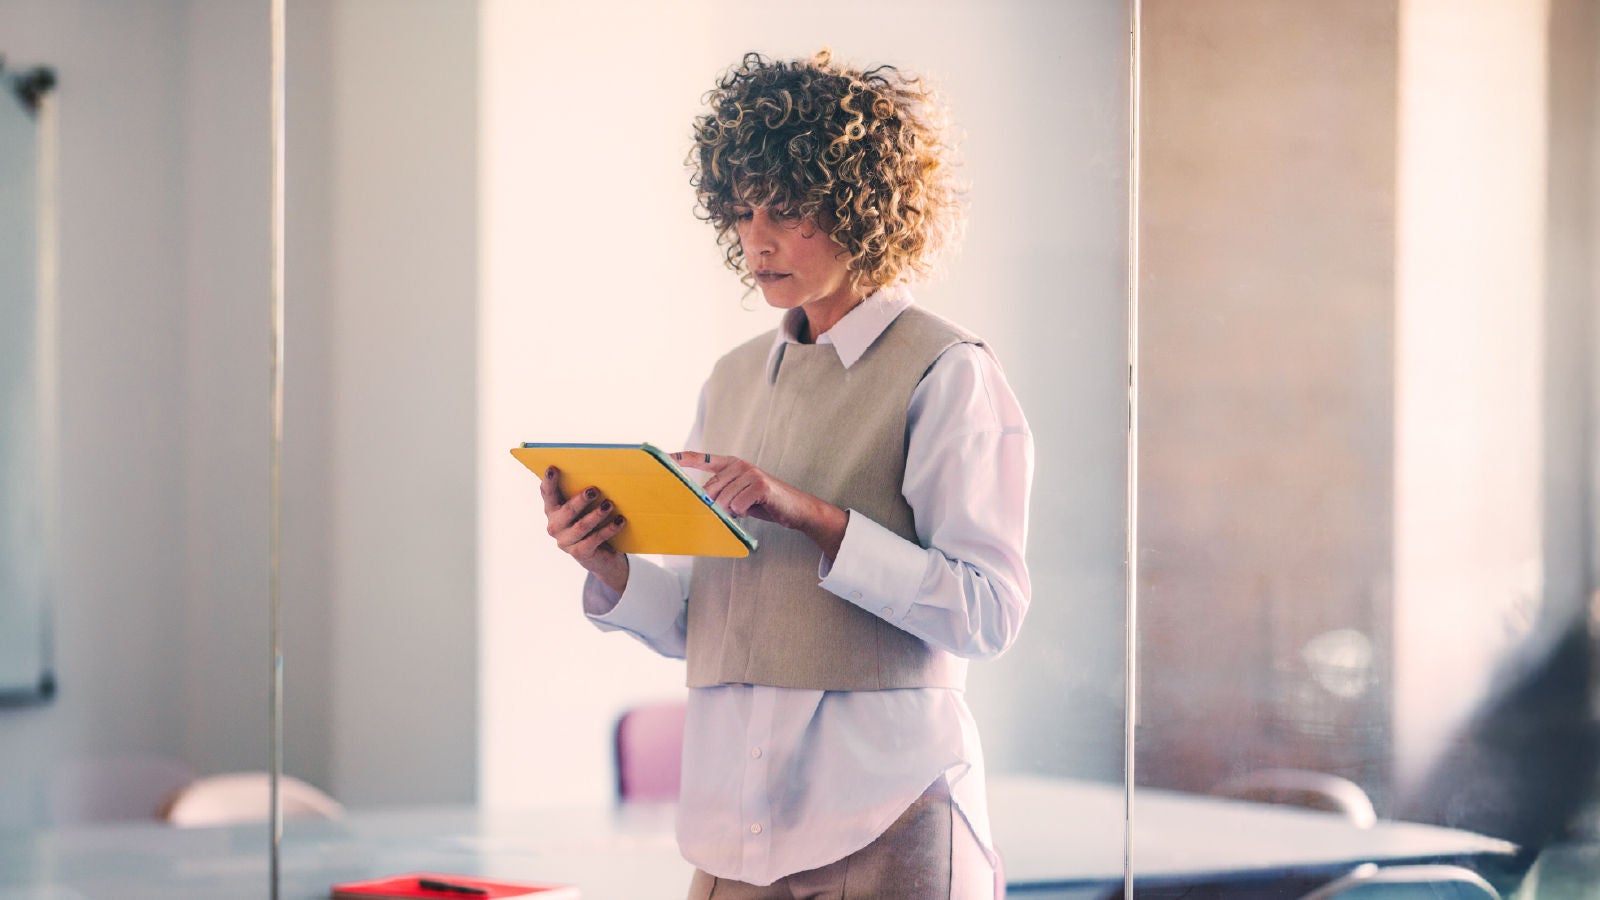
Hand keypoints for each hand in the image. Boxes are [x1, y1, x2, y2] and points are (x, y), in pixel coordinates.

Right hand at [541, 465, 628, 593]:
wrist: (601, 556)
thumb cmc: (592, 524)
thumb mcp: (585, 508)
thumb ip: (584, 493)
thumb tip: (599, 471)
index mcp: (553, 510)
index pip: (548, 494)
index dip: (549, 482)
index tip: (553, 468)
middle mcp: (555, 526)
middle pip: (567, 511)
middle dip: (580, 500)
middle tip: (594, 490)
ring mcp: (566, 541)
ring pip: (581, 526)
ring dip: (597, 514)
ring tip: (610, 504)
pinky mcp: (580, 553)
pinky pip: (594, 539)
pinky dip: (608, 529)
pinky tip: (620, 521)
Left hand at [673, 451, 847, 559]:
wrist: (795, 508)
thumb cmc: (764, 503)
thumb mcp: (739, 495)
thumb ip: (721, 493)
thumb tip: (702, 503)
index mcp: (731, 464)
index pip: (702, 458)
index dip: (682, 458)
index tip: (664, 456)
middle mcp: (739, 465)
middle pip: (710, 489)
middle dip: (717, 505)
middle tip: (734, 510)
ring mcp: (750, 473)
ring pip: (724, 500)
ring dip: (733, 511)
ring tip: (748, 508)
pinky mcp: (760, 485)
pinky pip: (738, 505)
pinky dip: (744, 512)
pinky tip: (755, 508)